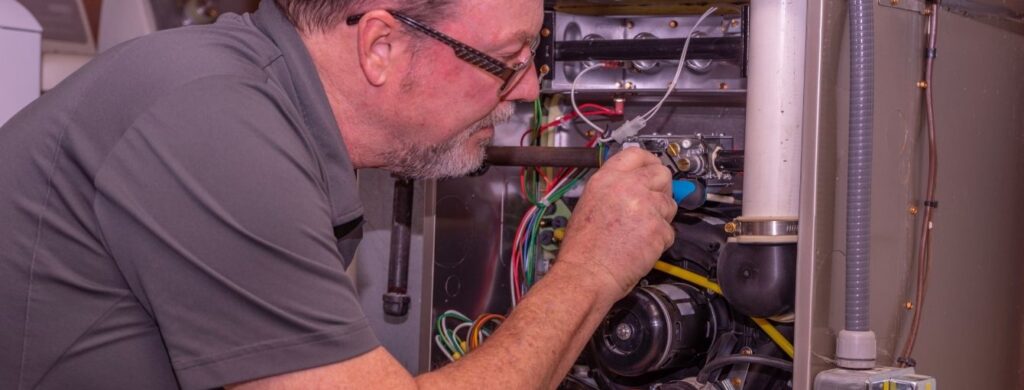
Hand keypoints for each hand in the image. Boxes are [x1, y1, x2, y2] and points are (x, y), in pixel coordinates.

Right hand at [555, 148, 676, 299]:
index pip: (636, 154)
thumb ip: (613, 188)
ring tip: (640, 231)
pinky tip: (641, 246)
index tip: (652, 166)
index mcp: (607, 179)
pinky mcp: (658, 228)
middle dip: (662, 187)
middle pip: (662, 173)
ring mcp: (646, 206)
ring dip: (661, 216)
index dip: (649, 160)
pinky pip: (669, 230)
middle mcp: (628, 187)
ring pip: (670, 203)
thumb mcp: (589, 203)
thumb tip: (632, 183)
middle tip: (653, 200)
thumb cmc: (582, 248)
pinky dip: (660, 240)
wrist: (586, 273)